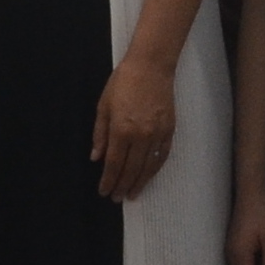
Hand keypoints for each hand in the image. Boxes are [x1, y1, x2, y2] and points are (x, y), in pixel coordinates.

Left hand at [89, 53, 179, 202]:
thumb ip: (100, 134)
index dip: (109, 180)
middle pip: (131, 169)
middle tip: (117, 198)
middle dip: (123, 186)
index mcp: (121, 129)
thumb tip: (96, 158)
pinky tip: (148, 176)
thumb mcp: (104, 106)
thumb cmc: (122, 83)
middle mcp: (140, 135)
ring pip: (148, 166)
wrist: (151, 66)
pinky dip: (155, 169)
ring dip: (139, 183)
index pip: (114, 163)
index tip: (104, 192)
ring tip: (133, 194)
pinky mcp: (169, 130)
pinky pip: (162, 155)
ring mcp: (157, 134)